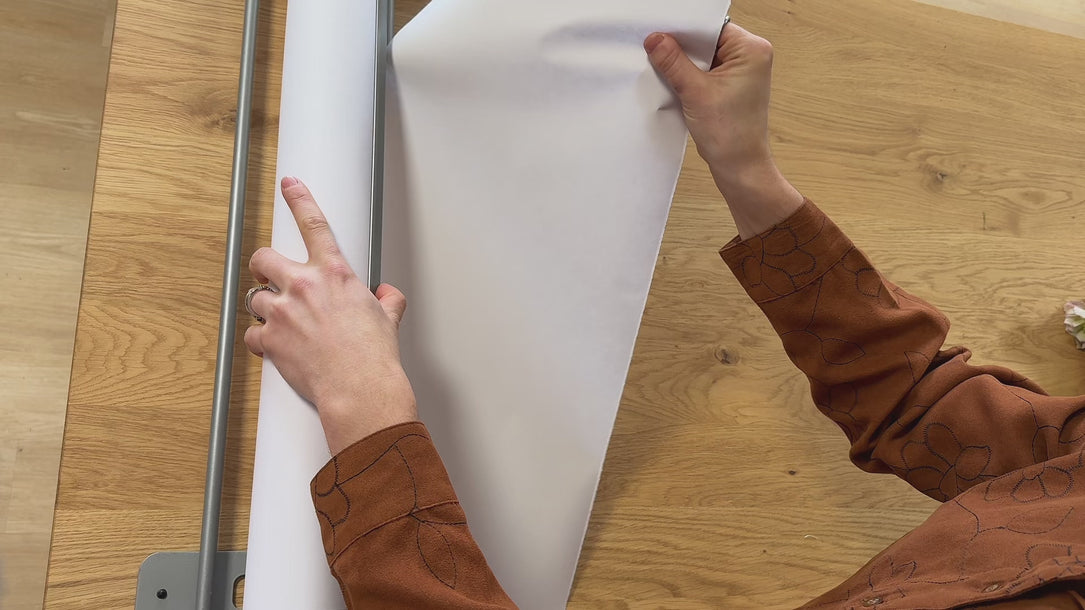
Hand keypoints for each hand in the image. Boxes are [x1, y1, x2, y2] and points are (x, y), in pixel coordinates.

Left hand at [245, 177, 416, 453]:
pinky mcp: (270, 340)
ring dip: (262, 307)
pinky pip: (252, 334)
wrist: (359, 388)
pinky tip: (274, 346)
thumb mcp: (388, 319)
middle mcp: (304, 286)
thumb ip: (387, 301)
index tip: (289, 185)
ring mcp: (283, 313)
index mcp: (334, 274)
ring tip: (278, 320)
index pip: (314, 224)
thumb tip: (388, 296)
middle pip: (264, 258)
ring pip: (254, 298)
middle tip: (268, 274)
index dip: (299, 198)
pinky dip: (260, 340)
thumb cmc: (374, 357)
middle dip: (262, 265)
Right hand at [645, 23, 802, 237]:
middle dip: (681, 46)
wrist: (740, 167)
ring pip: (703, 55)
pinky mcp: (730, 85)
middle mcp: (750, 56)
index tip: (658, 31)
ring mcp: (741, 71)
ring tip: (660, 65)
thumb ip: (673, 62)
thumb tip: (655, 39)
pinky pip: (704, 70)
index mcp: (751, 50)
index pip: (710, 26)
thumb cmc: (730, 134)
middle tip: (653, 48)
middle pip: (706, 39)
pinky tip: (672, 79)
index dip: (683, 29)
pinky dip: (688, 74)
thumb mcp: (695, 93)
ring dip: (683, 62)